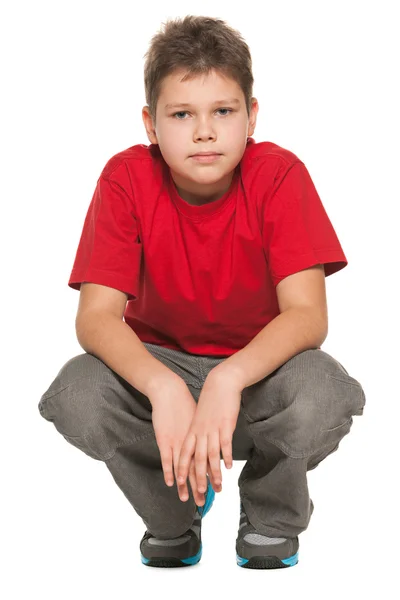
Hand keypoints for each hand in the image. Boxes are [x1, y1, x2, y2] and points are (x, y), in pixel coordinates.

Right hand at [148, 377, 207, 505]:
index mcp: (201, 437)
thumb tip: (212, 437)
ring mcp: (178, 442)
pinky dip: (171, 472)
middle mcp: (192, 442)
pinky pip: (169, 459)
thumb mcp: (200, 416)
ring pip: (186, 467)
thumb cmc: (185, 403)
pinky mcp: (166, 439)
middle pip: (199, 467)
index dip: (211, 475)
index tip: (216, 489)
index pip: (208, 460)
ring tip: (194, 499)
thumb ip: (204, 429)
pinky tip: (173, 484)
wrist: (170, 391)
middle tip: (207, 501)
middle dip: (203, 485)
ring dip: (190, 484)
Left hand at [176, 374, 241, 500]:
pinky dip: (225, 457)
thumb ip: (198, 433)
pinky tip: (228, 467)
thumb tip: (199, 448)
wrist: (220, 384)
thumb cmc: (210, 402)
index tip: (179, 485)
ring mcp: (212, 429)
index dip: (181, 470)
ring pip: (211, 456)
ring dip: (214, 473)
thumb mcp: (200, 418)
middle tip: (200, 495)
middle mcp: (200, 432)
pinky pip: (224, 444)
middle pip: (197, 460)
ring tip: (217, 487)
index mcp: (192, 431)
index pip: (184, 454)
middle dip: (198, 479)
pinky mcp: (225, 425)